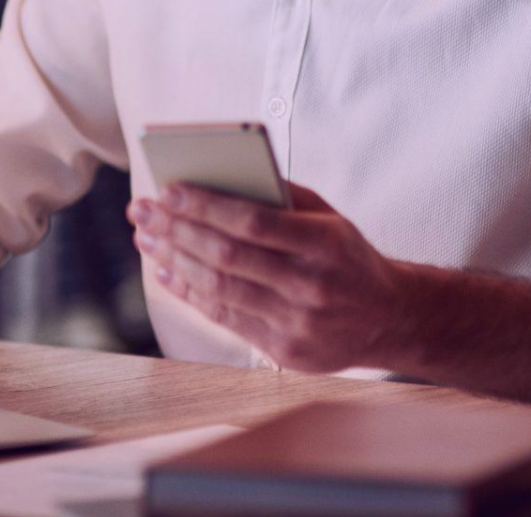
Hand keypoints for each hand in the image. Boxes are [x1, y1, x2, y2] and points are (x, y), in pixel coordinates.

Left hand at [128, 183, 406, 373]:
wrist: (388, 318)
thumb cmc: (346, 256)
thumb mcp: (329, 218)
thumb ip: (282, 197)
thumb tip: (216, 178)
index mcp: (324, 244)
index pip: (252, 222)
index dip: (205, 206)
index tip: (168, 189)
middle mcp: (311, 286)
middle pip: (227, 256)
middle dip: (176, 229)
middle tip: (142, 210)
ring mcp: (297, 323)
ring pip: (220, 289)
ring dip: (174, 260)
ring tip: (146, 237)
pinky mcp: (284, 352)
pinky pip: (225, 318)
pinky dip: (189, 293)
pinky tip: (166, 271)